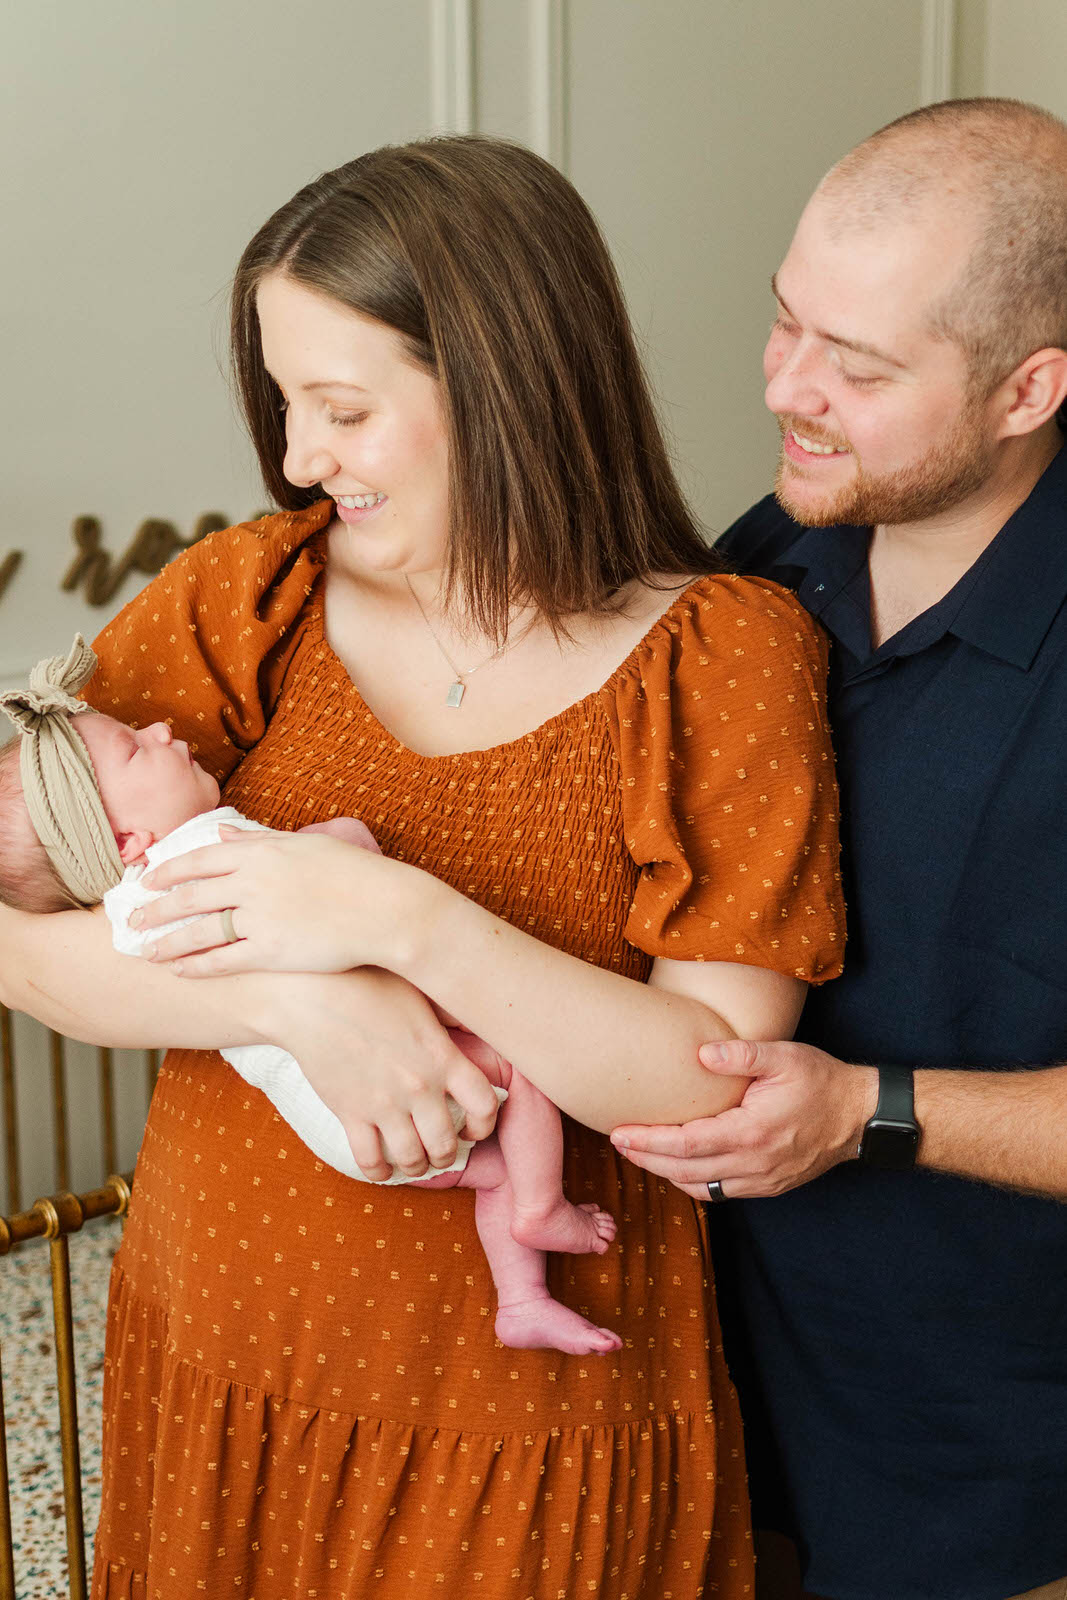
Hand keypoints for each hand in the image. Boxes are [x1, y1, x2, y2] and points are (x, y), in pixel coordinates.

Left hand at [133, 826, 422, 974]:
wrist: (384, 907)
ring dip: (166, 941)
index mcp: (258, 852)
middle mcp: (250, 882)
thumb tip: (221, 834)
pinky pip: (222, 960)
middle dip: (155, 909)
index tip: (146, 881)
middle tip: (132, 919)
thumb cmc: (352, 873)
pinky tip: (179, 971)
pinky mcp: (270, 950)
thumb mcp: (303, 845)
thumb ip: (257, 840)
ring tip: (145, 950)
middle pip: (189, 896)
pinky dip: (196, 965)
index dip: (167, 872)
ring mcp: (258, 918)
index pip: (198, 860)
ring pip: (198, 930)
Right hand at [267, 967, 500, 1179]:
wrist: (311, 995)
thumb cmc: (367, 983)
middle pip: (446, 1142)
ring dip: (417, 1167)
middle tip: (442, 1152)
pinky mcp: (350, 1113)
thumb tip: (471, 1021)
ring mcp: (384, 1104)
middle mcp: (419, 1087)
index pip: (484, 1104)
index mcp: (443, 1057)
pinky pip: (369, 1160)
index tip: (474, 1127)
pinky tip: (382, 1169)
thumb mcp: (420, 994)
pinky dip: (378, 1172)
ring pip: (412, 1158)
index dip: (485, 1123)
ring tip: (416, 1164)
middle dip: (447, 1154)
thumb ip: (448, 1018)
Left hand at [610, 1039, 878, 1199]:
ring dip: (666, 1173)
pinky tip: (678, 1166)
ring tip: (640, 1153)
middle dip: (646, 1159)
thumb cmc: (821, 1081)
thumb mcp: (784, 1057)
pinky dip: (693, 1183)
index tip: (619, 1133)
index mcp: (752, 1132)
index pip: (687, 1144)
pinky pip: (721, 1193)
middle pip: (685, 1171)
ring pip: (701, 1188)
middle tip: (617, 1143)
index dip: (649, 1141)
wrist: (860, 1117)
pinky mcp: (769, 1186)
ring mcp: (762, 1180)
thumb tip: (701, 1053)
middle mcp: (754, 1164)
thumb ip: (742, 1054)